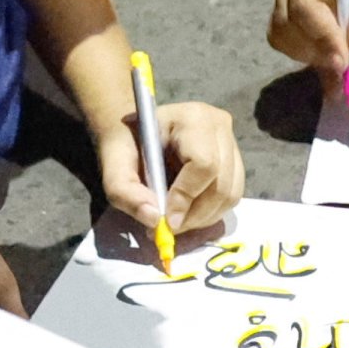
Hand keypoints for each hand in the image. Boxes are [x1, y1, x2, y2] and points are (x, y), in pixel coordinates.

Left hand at [99, 97, 245, 240]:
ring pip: (230, 196)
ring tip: (175, 221)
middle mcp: (220, 127)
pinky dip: (210, 213)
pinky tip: (187, 211)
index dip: (187, 197)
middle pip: (221, 185)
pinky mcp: (235, 161)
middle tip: (168, 229)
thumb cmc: (126, 144)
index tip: (166, 219)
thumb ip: (125, 192)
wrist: (138, 133)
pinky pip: (231, 197)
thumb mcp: (113, 165)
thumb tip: (153, 219)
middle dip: (194, 216)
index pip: (204, 164)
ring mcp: (231, 143)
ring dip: (203, 218)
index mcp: (193, 118)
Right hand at [270, 0, 348, 85]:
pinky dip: (312, 56)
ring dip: (312, 55)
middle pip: (286, 23)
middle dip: (315, 49)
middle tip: (348, 67)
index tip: (347, 63)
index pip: (304, 4)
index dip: (323, 37)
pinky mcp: (296, 7)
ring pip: (283, 35)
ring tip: (345, 61)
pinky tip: (336, 64)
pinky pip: (293, 40)